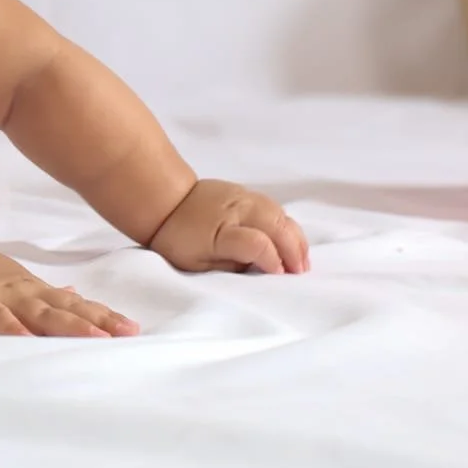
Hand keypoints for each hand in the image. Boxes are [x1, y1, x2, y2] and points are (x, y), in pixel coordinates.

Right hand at [0, 248, 140, 336]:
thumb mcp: (15, 281)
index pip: (75, 304)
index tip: (133, 329)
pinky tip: (26, 340)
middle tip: (126, 335)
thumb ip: (46, 292)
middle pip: (66, 309)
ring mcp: (0, 299)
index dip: (103, 315)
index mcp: (34, 291)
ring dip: (67, 325)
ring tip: (94, 338)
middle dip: (97, 322)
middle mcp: (24, 294)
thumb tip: (78, 292)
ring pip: (38, 313)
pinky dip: (10, 329)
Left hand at [147, 179, 308, 273]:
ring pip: (281, 214)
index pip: (256, 244)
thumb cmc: (178, 239)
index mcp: (221, 231)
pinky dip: (288, 225)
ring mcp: (243, 197)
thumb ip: (229, 268)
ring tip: (301, 260)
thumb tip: (259, 271)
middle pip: (276, 225)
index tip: (280, 275)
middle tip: (299, 272)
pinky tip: (292, 241)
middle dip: (293, 250)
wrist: (166, 201)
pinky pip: (275, 207)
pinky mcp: (246, 192)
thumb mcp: (196, 264)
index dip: (273, 260)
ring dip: (295, 238)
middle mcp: (236, 210)